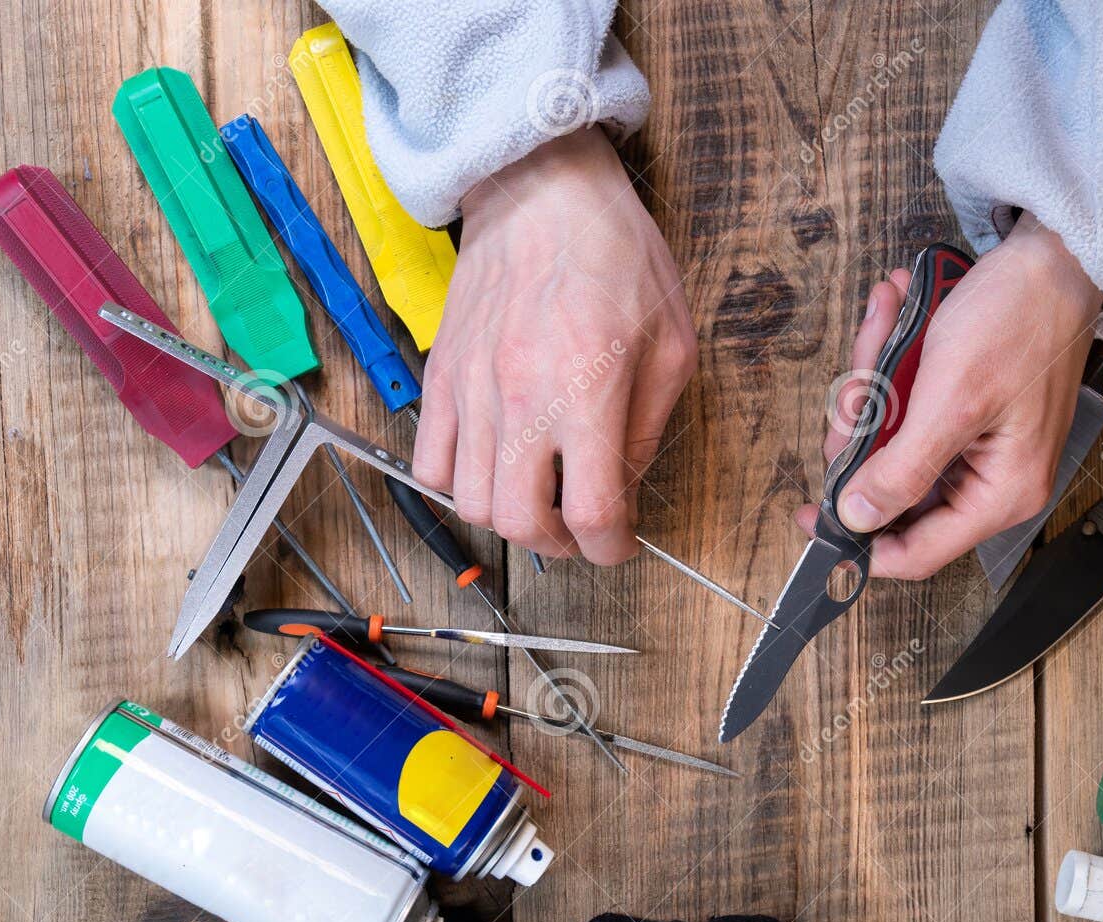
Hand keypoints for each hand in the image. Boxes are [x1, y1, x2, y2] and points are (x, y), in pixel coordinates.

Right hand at [413, 127, 697, 563]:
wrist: (543, 191)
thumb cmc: (617, 256)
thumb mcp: (672, 343)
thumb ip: (650, 426)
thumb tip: (627, 488)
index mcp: (588, 391)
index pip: (593, 513)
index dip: (611, 548)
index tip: (619, 544)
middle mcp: (522, 398)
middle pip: (521, 523)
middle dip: (559, 544)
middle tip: (579, 527)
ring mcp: (472, 390)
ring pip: (471, 503)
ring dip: (509, 518)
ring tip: (538, 496)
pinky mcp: (441, 376)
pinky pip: (430, 463)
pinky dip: (458, 484)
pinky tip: (493, 466)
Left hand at [796, 215, 1102, 579]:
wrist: (1052, 257)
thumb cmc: (1020, 320)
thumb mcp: (951, 400)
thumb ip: (902, 469)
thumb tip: (858, 518)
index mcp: (1000, 494)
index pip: (916, 553)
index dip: (858, 540)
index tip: (810, 512)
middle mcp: (989, 480)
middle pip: (892, 488)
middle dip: (864, 430)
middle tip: (860, 381)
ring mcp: (973, 445)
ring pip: (890, 441)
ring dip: (875, 383)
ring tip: (886, 322)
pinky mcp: (961, 414)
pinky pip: (906, 407)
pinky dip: (891, 365)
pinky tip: (896, 315)